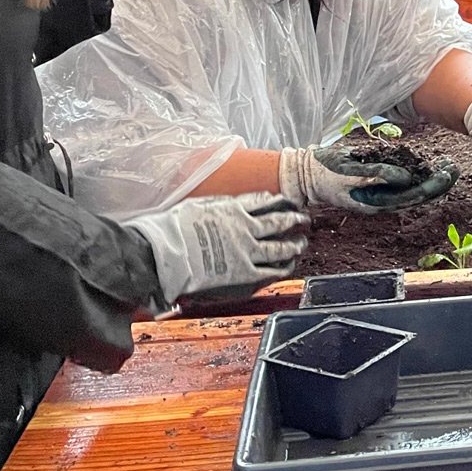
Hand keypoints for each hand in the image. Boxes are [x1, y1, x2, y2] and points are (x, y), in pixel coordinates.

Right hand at [127, 192, 306, 303]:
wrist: (168, 251)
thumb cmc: (173, 228)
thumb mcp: (193, 206)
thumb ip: (209, 206)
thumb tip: (209, 207)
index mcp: (232, 207)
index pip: (262, 200)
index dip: (276, 199)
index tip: (285, 199)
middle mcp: (246, 226)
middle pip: (278, 221)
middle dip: (293, 219)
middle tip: (304, 218)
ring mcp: (248, 249)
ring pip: (279, 246)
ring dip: (293, 244)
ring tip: (301, 243)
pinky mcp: (245, 272)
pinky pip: (270, 270)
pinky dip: (282, 267)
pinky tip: (288, 266)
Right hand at [277, 145, 457, 213]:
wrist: (306, 176)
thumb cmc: (325, 172)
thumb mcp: (350, 172)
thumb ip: (378, 175)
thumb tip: (405, 178)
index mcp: (377, 202)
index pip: (413, 196)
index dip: (432, 185)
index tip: (447, 174)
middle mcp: (381, 201)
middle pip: (416, 194)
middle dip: (437, 183)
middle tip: (454, 169)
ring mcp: (378, 195)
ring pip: (411, 190)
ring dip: (429, 179)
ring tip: (446, 167)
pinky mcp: (374, 186)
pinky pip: (399, 184)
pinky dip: (415, 175)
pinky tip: (425, 167)